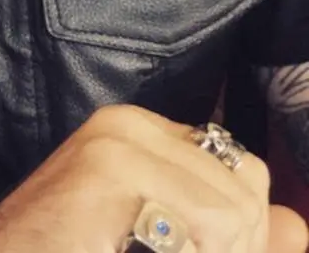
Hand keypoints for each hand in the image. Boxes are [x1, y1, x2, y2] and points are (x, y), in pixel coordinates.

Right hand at [0, 104, 308, 252]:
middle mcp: (130, 124)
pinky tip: (131, 251)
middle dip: (235, 245)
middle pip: (247, 189)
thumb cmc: (77, 251)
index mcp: (142, 132)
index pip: (245, 173)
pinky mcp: (109, 171)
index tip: (190, 248)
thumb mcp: (163, 239)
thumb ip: (234, 234)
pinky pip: (210, 225)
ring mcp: (117, 143)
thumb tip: (295, 227)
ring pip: (236, 212)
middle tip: (170, 252)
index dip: (239, 233)